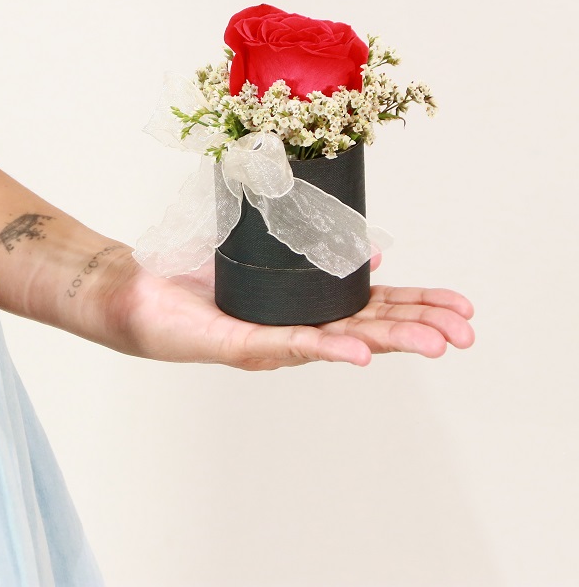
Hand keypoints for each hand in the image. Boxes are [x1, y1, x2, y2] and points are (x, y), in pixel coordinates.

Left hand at [105, 251, 474, 368]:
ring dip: (388, 342)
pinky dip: (324, 347)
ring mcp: (269, 341)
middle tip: (467, 333)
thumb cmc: (197, 273)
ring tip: (435, 343)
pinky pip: (285, 345)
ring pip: (337, 341)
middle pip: (367, 329)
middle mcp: (295, 329)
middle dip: (419, 329)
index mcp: (305, 308)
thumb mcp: (267, 254)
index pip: (372, 308)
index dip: (417, 305)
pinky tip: (359, 352)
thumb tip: (375, 252)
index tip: (461, 306)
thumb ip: (318, 253)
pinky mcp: (237, 345)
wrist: (137, 289)